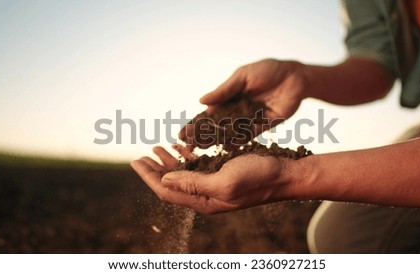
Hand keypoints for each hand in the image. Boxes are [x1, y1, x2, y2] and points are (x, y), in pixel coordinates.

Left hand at [131, 146, 294, 213]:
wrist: (284, 175)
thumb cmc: (257, 178)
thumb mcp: (224, 181)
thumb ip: (193, 183)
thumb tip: (163, 181)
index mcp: (203, 200)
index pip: (166, 191)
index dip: (148, 177)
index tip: (135, 161)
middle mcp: (206, 195)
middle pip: (171, 184)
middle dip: (154, 169)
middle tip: (141, 155)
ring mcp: (214, 185)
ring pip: (183, 175)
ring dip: (169, 162)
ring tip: (157, 147)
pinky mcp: (222, 174)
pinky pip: (198, 168)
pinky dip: (187, 157)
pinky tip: (181, 148)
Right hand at [179, 59, 307, 146]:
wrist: (295, 76)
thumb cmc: (268, 71)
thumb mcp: (243, 77)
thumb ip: (224, 90)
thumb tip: (201, 101)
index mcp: (230, 98)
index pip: (209, 113)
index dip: (196, 123)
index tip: (182, 133)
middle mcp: (238, 111)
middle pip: (217, 126)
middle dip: (202, 135)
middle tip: (187, 146)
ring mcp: (250, 120)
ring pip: (230, 133)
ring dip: (216, 140)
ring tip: (203, 148)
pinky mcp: (264, 125)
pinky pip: (249, 135)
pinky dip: (238, 140)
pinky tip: (227, 146)